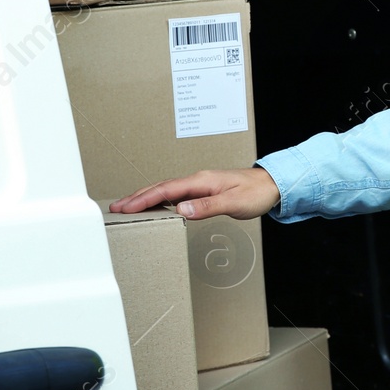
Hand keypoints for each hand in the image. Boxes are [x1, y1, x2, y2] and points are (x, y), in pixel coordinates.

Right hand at [108, 167, 280, 219]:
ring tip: (127, 207)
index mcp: (201, 180)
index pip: (165, 190)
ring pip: (166, 190)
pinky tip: (155, 205)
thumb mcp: (234, 202)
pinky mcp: (204, 189)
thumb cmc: (257, 192)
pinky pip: (175, 193)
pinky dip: (159, 198)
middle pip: (160, 187)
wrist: (274, 184)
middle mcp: (197, 180)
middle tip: (116, 208)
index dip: (143, 199)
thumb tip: (181, 210)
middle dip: (136, 197)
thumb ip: (207, 206)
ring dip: (145, 197)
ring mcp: (200, 184)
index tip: (125, 207)